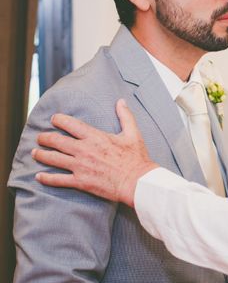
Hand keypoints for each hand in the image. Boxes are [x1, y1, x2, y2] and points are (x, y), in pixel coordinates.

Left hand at [32, 99, 157, 206]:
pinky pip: (58, 180)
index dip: (58, 120)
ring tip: (35, 153)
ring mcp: (80, 166)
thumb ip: (125, 116)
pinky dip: (46, 178)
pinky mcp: (80, 181)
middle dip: (44, 137)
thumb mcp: (133, 134)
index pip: (70, 124)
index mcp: (95, 137)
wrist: (137, 181)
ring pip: (53, 158)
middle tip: (40, 137)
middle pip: (56, 141)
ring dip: (41, 155)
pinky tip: (39, 176)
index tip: (54, 119)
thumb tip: (121, 101)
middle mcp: (84, 150)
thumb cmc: (136, 158)